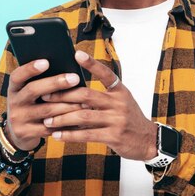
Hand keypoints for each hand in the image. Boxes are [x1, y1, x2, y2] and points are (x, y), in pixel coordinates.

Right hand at [5, 59, 83, 150]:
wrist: (19, 133)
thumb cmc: (34, 105)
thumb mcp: (32, 94)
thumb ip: (44, 83)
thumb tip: (69, 71)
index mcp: (15, 88)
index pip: (18, 75)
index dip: (30, 68)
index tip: (46, 62)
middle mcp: (14, 102)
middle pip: (33, 90)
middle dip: (56, 83)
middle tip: (75, 78)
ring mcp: (18, 119)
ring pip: (46, 110)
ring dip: (68, 105)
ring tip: (85, 101)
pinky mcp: (26, 133)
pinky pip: (50, 128)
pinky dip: (66, 124)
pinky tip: (80, 120)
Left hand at [40, 50, 157, 160]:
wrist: (148, 140)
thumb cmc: (130, 120)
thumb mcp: (121, 103)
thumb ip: (102, 97)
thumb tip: (74, 92)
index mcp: (120, 91)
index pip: (106, 73)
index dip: (92, 63)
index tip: (77, 54)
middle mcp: (119, 103)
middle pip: (86, 95)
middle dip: (63, 95)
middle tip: (46, 96)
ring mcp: (117, 120)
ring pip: (83, 116)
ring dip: (62, 118)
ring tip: (47, 120)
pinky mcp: (113, 136)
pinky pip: (86, 134)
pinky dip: (69, 135)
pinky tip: (57, 135)